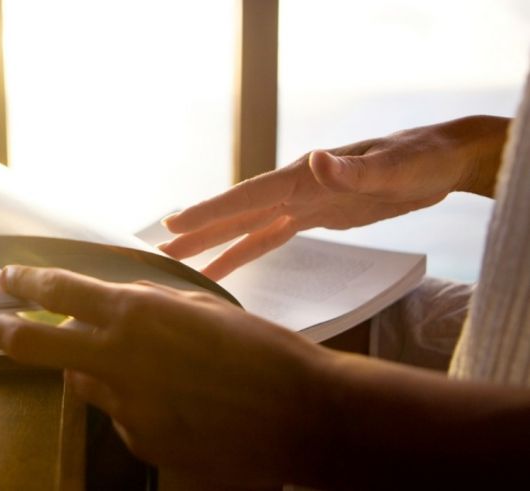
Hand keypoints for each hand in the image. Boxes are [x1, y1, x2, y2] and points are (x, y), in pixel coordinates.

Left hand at [0, 265, 332, 486]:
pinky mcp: (143, 442)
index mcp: (137, 314)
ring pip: (86, 383)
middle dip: (7, 332)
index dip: (26, 282)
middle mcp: (120, 360)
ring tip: (152, 370)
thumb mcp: (199, 308)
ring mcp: (127, 406)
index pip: (60, 291)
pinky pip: (123, 416)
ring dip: (97, 371)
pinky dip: (135, 405)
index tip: (5, 279)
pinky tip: (178, 403)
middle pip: (38, 346)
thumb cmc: (259, 349)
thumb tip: (106, 308)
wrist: (300, 413)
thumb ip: (144, 307)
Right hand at [159, 116, 508, 279]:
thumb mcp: (397, 164)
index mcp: (305, 176)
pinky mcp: (315, 217)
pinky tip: (224, 268)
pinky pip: (269, 238)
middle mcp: (296, 188)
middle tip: (157, 251)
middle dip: (197, 232)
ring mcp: (302, 203)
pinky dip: (244, 252)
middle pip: (236, 215)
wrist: (443, 161)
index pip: (249, 196)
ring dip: (212, 245)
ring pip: (247, 228)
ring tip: (178, 262)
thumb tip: (316, 160)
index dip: (211, 211)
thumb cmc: (423, 158)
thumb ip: (356, 166)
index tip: (174, 224)